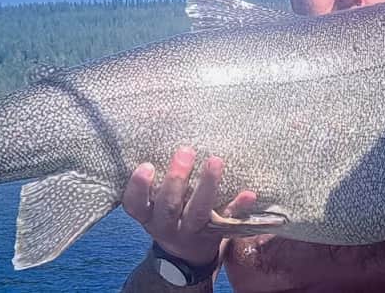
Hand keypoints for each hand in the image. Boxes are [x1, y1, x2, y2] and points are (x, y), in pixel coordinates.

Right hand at [122, 146, 256, 265]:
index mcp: (148, 215)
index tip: (147, 166)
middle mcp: (167, 225)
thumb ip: (153, 180)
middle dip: (176, 179)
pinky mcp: (215, 232)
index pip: (135, 204)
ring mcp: (192, 231)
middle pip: (169, 206)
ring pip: (198, 212)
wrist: (186, 254)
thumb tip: (161, 130)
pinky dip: (238, 206)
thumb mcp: (152, 203)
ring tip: (215, 161)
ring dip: (207, 186)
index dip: (138, 187)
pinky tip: (249, 194)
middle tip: (186, 151)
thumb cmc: (167, 214)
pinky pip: (228, 220)